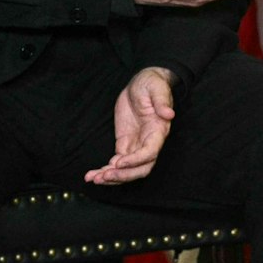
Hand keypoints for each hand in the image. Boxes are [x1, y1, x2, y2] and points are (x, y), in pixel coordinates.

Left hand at [85, 67, 177, 184]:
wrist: (141, 84)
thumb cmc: (151, 84)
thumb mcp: (157, 88)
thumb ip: (162, 101)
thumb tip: (169, 114)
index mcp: (158, 131)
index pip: (150, 153)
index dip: (135, 160)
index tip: (118, 162)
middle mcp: (149, 142)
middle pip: (140, 168)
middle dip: (123, 175)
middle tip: (103, 176)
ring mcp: (136, 145)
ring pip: (127, 170)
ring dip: (112, 177)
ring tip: (94, 179)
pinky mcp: (125, 144)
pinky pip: (117, 163)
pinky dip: (106, 171)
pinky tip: (93, 175)